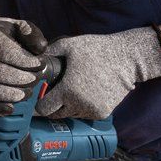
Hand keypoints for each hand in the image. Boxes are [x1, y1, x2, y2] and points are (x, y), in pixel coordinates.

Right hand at [0, 18, 46, 115]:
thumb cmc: (4, 37)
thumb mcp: (18, 28)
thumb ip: (31, 33)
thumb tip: (40, 48)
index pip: (5, 51)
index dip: (25, 62)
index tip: (40, 65)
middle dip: (20, 79)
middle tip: (35, 80)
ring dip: (10, 95)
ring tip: (27, 94)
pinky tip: (10, 108)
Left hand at [35, 27, 160, 118]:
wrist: (127, 59)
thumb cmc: (97, 50)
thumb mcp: (69, 45)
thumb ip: (48, 52)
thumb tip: (32, 57)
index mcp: (68, 91)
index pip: (44, 109)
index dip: (39, 102)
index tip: (41, 95)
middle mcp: (79, 105)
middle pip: (56, 114)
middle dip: (52, 105)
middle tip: (53, 93)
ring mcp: (92, 111)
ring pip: (71, 115)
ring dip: (67, 106)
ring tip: (72, 89)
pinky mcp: (102, 113)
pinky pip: (84, 114)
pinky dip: (81, 107)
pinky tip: (85, 93)